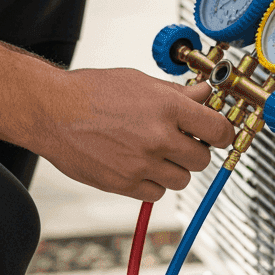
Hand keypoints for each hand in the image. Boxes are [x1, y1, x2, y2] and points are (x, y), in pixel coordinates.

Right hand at [36, 70, 235, 200]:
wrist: (52, 111)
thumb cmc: (91, 92)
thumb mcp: (139, 81)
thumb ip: (176, 94)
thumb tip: (204, 95)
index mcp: (167, 107)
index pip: (218, 129)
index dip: (222, 132)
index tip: (219, 133)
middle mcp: (158, 138)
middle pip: (202, 159)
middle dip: (195, 150)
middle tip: (180, 141)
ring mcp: (141, 164)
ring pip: (181, 180)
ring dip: (174, 169)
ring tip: (154, 152)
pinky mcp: (123, 184)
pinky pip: (155, 193)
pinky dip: (152, 183)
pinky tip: (139, 165)